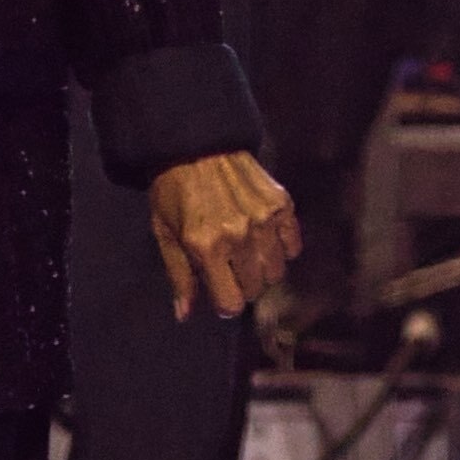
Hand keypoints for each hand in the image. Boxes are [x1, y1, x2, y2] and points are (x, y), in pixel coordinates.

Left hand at [149, 150, 297, 321]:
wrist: (196, 143)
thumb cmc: (173, 192)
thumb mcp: (166, 234)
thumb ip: (179, 277)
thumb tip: (185, 315)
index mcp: (206, 247)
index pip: (232, 303)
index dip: (226, 304)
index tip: (221, 294)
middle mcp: (238, 236)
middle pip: (256, 289)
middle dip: (243, 286)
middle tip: (231, 270)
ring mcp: (264, 220)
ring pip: (276, 271)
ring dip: (262, 269)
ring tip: (247, 254)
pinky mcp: (281, 204)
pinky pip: (293, 246)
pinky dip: (283, 248)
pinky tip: (265, 238)